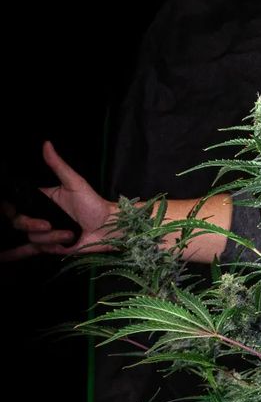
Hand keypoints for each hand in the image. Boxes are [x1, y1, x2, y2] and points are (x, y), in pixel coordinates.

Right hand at [0, 140, 116, 261]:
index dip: (8, 207)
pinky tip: (4, 257)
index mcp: (41, 201)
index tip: (9, 208)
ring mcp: (45, 233)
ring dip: (51, 238)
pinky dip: (16, 253)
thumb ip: (58, 165)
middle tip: (47, 225)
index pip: (16, 203)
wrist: (109, 228)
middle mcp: (40, 217)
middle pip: (18, 222)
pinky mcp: (52, 248)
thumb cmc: (94, 204)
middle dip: (30, 225)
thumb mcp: (75, 183)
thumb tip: (46, 144)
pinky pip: (32, 251)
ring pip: (32, 238)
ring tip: (69, 234)